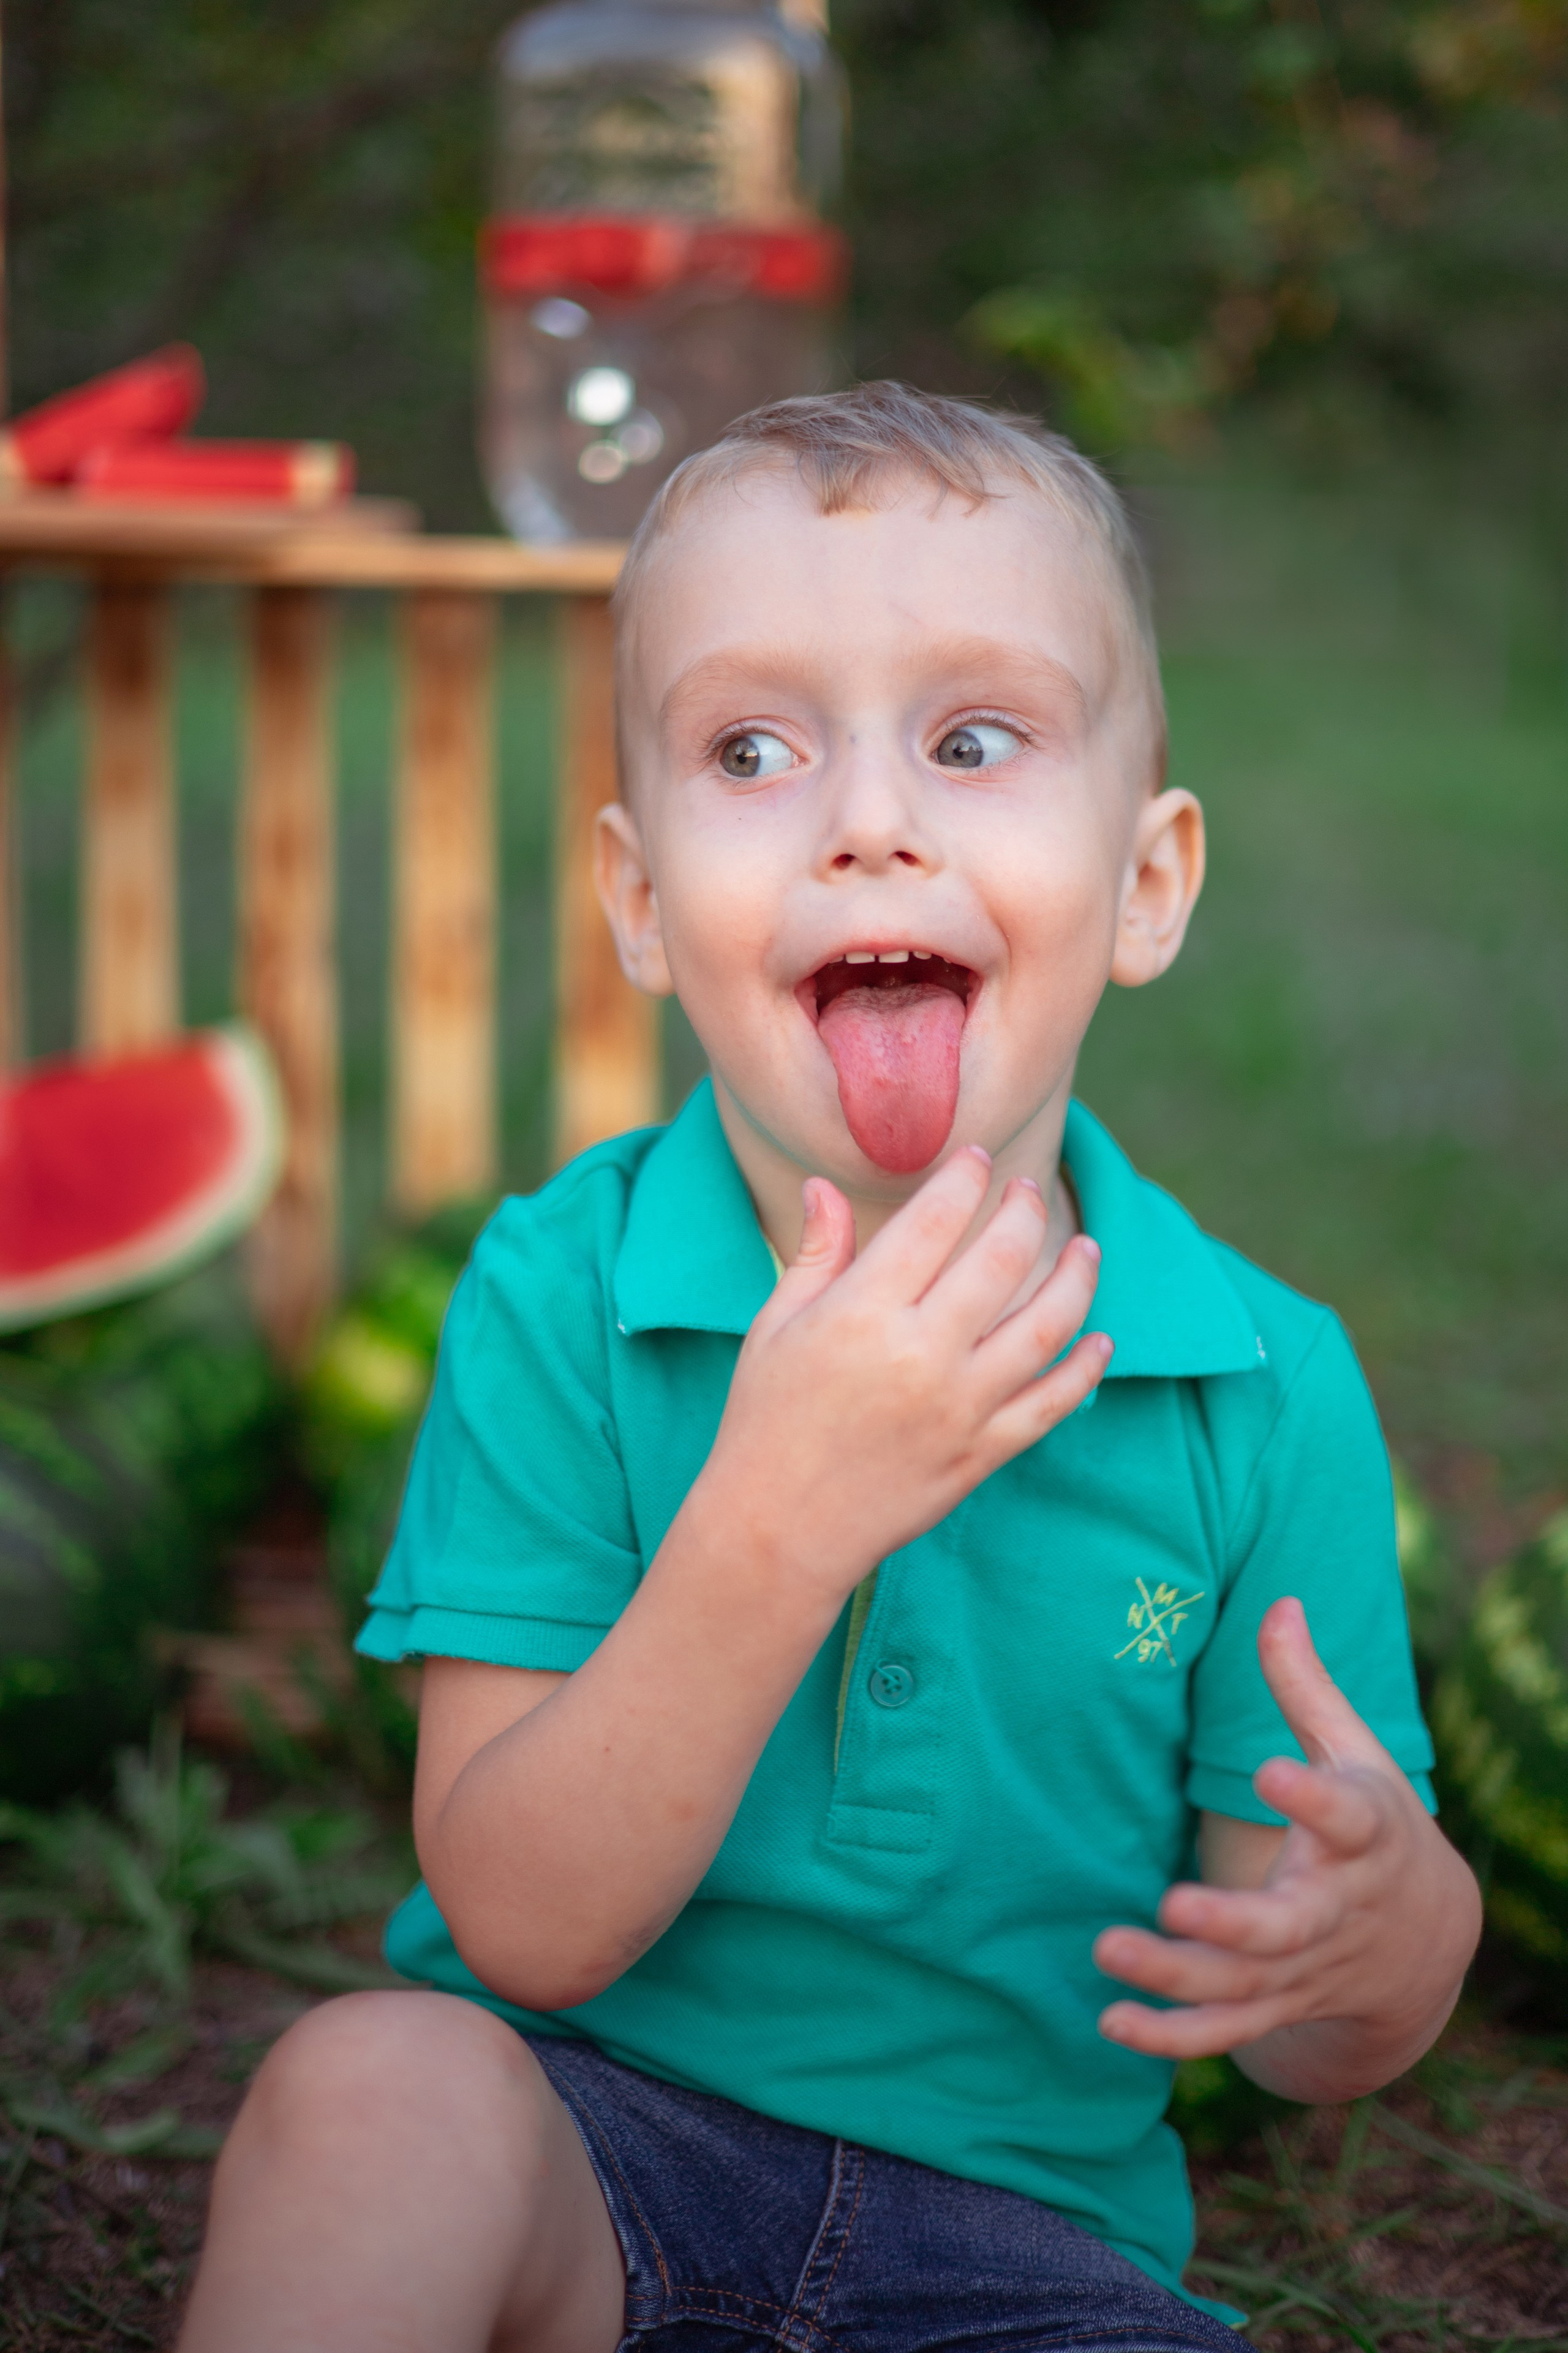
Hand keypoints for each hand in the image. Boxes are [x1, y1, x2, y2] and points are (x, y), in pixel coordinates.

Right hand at [694, 1146, 1108, 1612]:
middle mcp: (921, 1354)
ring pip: (1045, 1327)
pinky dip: (1083, 1369)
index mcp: (863, 1313)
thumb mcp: (775, 1327)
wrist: (777, 1529)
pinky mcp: (981, 1454)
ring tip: (1086, 1251)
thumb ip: (816, 1254)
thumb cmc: (766, 1421)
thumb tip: (824, 1185)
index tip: (977, 1159)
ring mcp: (960, 1407)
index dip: (963, 1179)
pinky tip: (1098, 1341)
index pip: (934, 1221)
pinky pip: (1051, 1404)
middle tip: (1029, 1191)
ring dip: (1075, 1280)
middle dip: (1024, 1212)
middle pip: (1002, 1261)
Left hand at [1092, 1597, 1480, 2101]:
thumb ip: (1306, 1686)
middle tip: (1171, 1903)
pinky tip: (1110, 2023)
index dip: (1312, 1795)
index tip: (1273, 1770)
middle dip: (1231, 1922)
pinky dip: (1171, 2037)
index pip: (1346, 1815)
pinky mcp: (1277, 2004)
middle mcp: (1334, 1910)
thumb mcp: (1356, 1752)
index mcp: (1363, 1836)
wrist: (1427, 1940)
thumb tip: (1278, 1600)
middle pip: (1286, 1927)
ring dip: (1177, 1977)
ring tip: (1106, 1950)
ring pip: (1244, 1984)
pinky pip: (1225, 2032)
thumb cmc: (1375, 1824)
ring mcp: (1304, 1968)